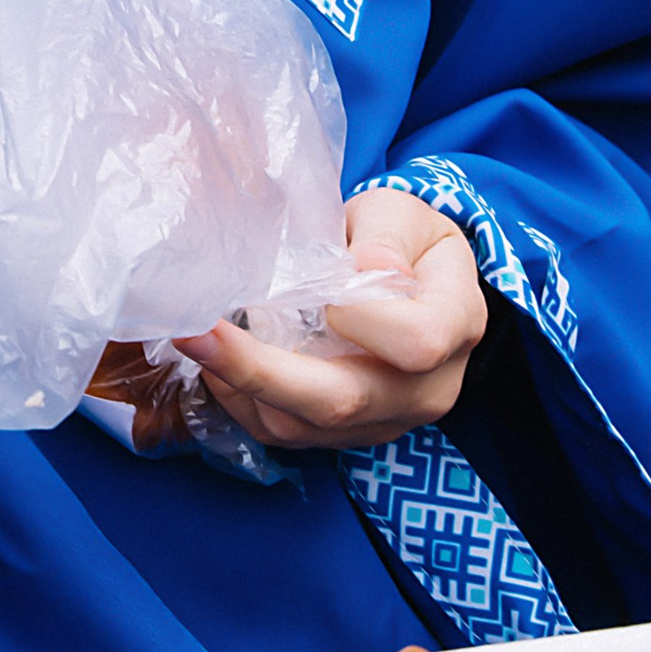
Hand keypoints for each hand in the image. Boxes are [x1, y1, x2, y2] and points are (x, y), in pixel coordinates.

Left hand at [173, 185, 486, 452]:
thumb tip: (363, 268)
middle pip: (341, 403)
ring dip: (237, 385)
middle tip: (196, 332)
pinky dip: (239, 401)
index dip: (362, 319)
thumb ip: (385, 234)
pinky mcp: (343, 437)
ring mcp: (382, 422)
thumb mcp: (404, 215)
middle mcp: (425, 391)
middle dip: (258, 370)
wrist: (413, 284)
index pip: (416, 344)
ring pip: (300, 428)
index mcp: (455, 327)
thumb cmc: (406, 242)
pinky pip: (281, 435)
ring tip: (195, 337)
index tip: (318, 286)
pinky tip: (214, 362)